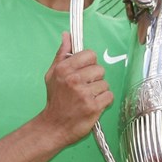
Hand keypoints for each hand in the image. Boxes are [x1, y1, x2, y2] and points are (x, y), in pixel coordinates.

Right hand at [39, 32, 112, 146]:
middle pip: (99, 69)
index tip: (84, 71)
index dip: (89, 63)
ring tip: (87, 97)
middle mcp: (73, 80)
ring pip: (105, 83)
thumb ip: (62, 53)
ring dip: (99, 91)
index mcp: (64, 69)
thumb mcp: (52, 74)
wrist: (54, 126)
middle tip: (84, 87)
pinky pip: (109, 96)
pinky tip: (93, 104)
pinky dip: (104, 101)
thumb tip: (67, 35)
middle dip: (95, 78)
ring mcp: (84, 94)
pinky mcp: (93, 107)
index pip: (90, 55)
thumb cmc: (55, 99)